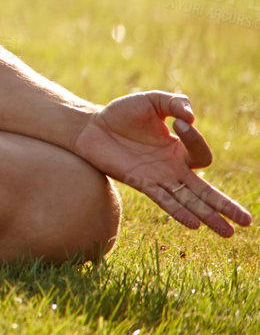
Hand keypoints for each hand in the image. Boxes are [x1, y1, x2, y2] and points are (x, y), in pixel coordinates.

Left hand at [72, 91, 251, 235]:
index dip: (195, 139)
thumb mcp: (151, 101)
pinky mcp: (140, 183)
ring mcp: (158, 178)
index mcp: (179, 149)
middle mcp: (173, 168)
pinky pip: (163, 200)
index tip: (180, 121)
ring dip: (208, 216)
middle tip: (248, 222)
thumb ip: (173, 103)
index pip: (201, 154)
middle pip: (205, 191)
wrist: (90, 126)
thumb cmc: (122, 113)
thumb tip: (191, 116)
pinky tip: (194, 224)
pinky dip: (178, 212)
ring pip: (188, 201)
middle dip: (225, 205)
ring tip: (228, 232)